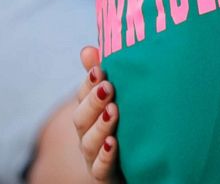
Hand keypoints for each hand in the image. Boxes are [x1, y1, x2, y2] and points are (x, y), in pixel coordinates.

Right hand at [72, 46, 120, 181]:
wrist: (139, 165)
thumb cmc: (126, 125)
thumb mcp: (117, 98)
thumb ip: (103, 77)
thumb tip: (87, 48)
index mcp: (90, 114)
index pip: (83, 96)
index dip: (88, 83)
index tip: (99, 68)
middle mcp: (88, 134)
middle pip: (81, 119)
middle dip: (93, 102)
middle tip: (108, 87)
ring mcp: (95, 156)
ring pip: (89, 143)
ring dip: (100, 126)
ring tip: (113, 111)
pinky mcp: (105, 175)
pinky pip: (100, 169)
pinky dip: (105, 156)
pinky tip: (113, 144)